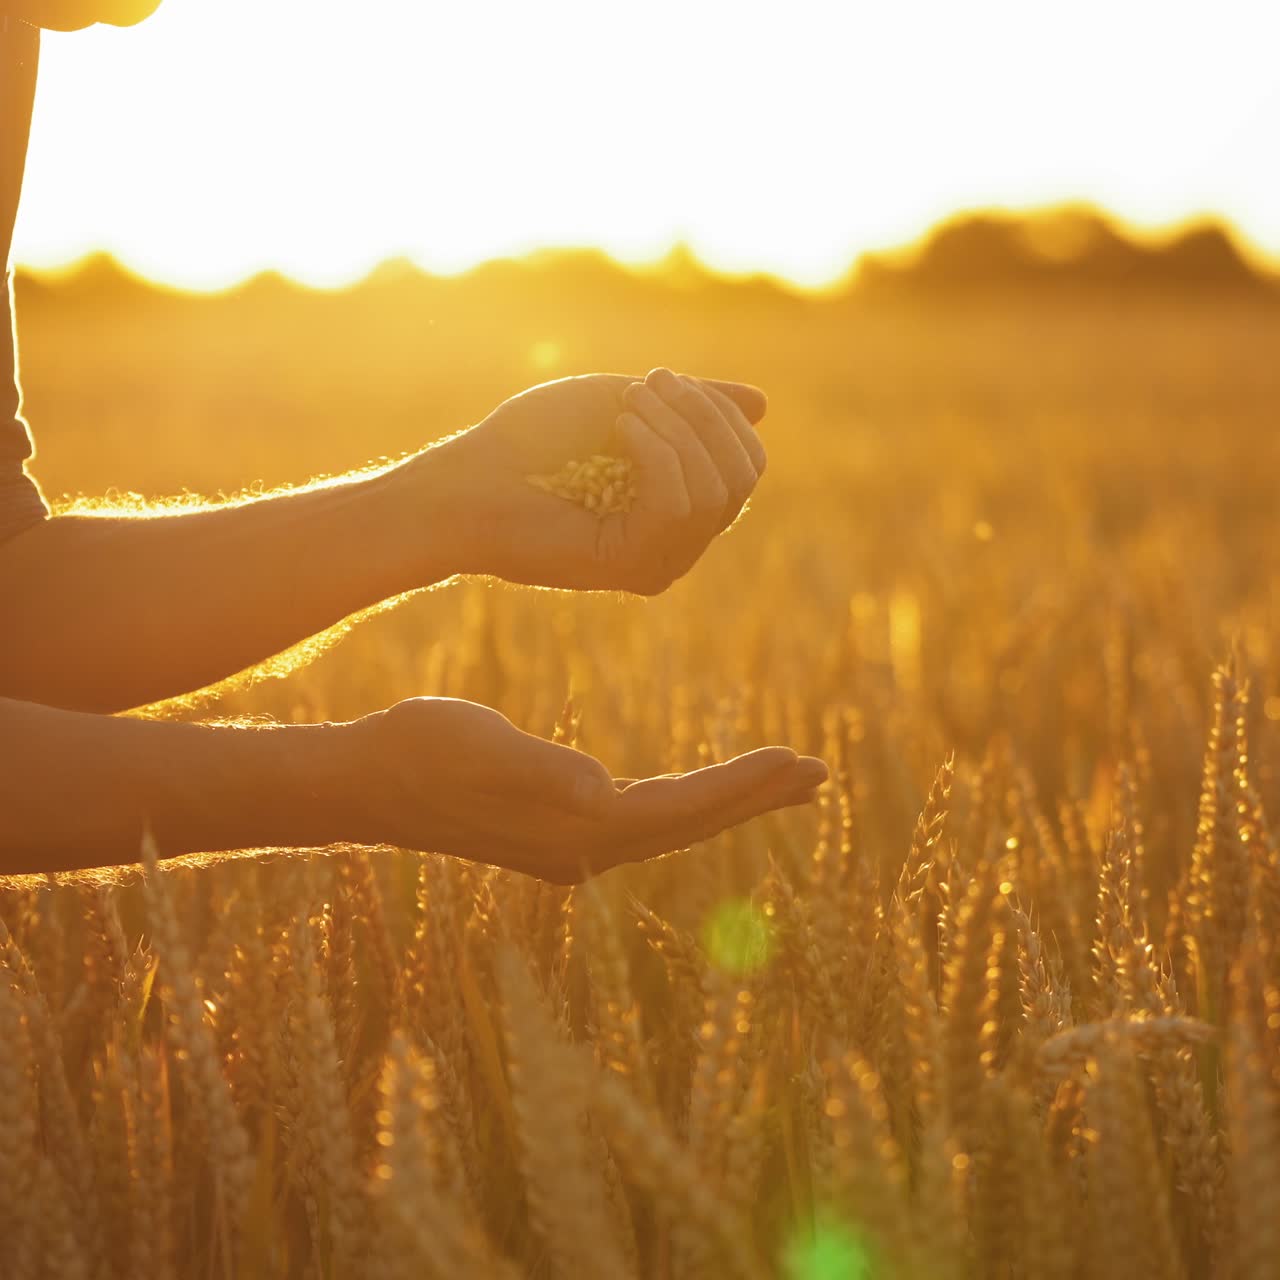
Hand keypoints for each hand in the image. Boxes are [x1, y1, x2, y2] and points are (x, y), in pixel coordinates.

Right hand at [340, 697, 825, 882]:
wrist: (362, 783)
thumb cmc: (417, 752)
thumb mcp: (480, 746)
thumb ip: (541, 770)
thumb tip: (600, 792)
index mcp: (575, 830)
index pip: (681, 811)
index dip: (742, 788)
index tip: (801, 761)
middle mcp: (582, 851)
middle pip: (689, 824)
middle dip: (754, 798)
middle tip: (820, 773)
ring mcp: (567, 848)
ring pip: (670, 825)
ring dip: (727, 801)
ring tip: (782, 778)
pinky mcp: (553, 834)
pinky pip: (642, 822)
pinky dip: (685, 802)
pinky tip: (695, 794)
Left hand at [428, 366, 768, 593]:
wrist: (467, 481)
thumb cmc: (534, 442)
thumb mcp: (627, 405)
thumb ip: (692, 407)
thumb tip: (763, 404)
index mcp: (677, 508)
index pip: (745, 467)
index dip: (718, 414)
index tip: (659, 378)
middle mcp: (676, 545)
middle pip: (742, 478)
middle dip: (703, 416)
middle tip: (645, 384)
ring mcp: (657, 562)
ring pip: (717, 492)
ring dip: (676, 430)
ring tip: (623, 406)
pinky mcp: (631, 568)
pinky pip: (680, 506)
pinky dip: (656, 453)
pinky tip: (619, 431)